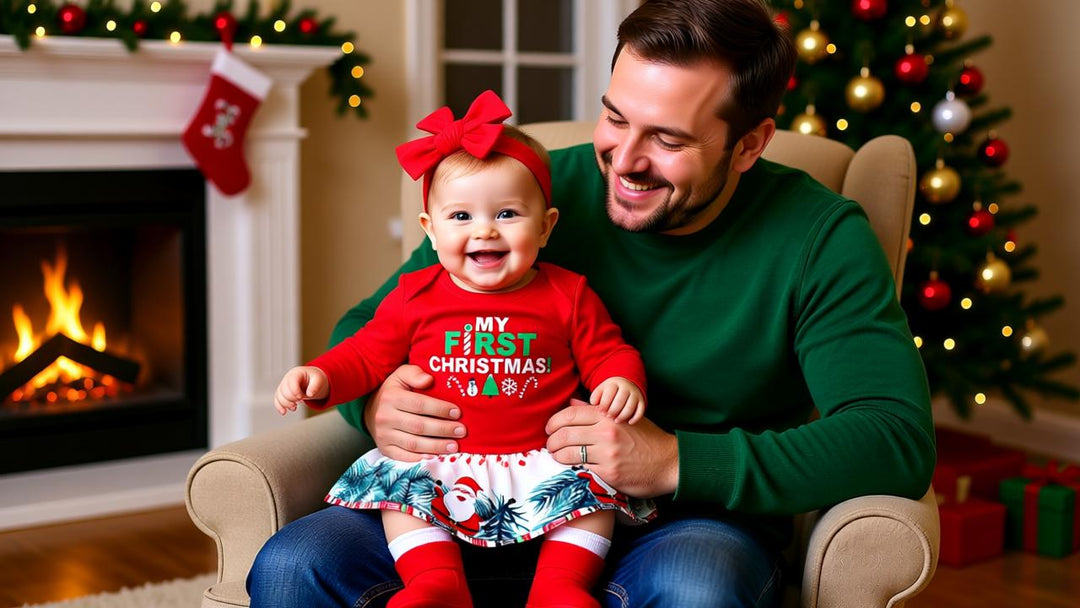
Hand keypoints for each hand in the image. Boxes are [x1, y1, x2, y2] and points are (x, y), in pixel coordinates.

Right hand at [274, 366, 327, 415]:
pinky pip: (277, 400)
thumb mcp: (319, 380)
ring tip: (294, 407)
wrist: (312, 380)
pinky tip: (284, 412)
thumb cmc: (315, 378)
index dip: (295, 391)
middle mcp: (287, 378)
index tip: (301, 398)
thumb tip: (310, 394)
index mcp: (297, 373)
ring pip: (279, 396)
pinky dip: (279, 406)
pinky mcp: (283, 393)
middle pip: (284, 390)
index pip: (292, 381)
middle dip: (291, 398)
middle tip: (300, 401)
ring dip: (286, 404)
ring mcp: (284, 385)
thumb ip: (315, 386)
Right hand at [363, 364, 465, 461]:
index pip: (419, 404)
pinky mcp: (384, 449)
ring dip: (436, 446)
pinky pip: (403, 456)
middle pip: (418, 426)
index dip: (440, 409)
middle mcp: (385, 417)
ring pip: (413, 444)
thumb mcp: (401, 375)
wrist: (372, 410)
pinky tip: (435, 455)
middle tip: (461, 431)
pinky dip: (420, 458)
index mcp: (391, 397)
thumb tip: (429, 379)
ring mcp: (383, 435)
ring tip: (454, 446)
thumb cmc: (394, 391)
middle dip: (443, 430)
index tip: (457, 413)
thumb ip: (415, 373)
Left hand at [546, 400, 678, 497]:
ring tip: (556, 457)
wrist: (669, 463)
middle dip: (551, 441)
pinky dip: (571, 469)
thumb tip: (571, 403)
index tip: (549, 429)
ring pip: (569, 453)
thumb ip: (597, 412)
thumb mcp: (625, 418)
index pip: (571, 414)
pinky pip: (581, 470)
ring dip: (557, 456)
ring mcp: (607, 454)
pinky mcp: (609, 473)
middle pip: (565, 433)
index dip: (554, 422)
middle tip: (550, 445)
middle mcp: (606, 432)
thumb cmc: (647, 440)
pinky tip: (570, 468)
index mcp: (609, 416)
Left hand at [590, 377, 645, 423]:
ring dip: (623, 415)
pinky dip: (635, 418)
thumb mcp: (601, 391)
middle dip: (613, 410)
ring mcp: (635, 394)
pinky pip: (640, 411)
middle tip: (607, 417)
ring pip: (630, 406)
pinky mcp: (641, 401)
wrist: (626, 387)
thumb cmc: (609, 393)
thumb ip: (595, 397)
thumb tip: (593, 404)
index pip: (610, 393)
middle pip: (620, 400)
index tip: (600, 411)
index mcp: (614, 383)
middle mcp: (626, 387)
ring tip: (616, 421)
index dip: (604, 403)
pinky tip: (629, 423)